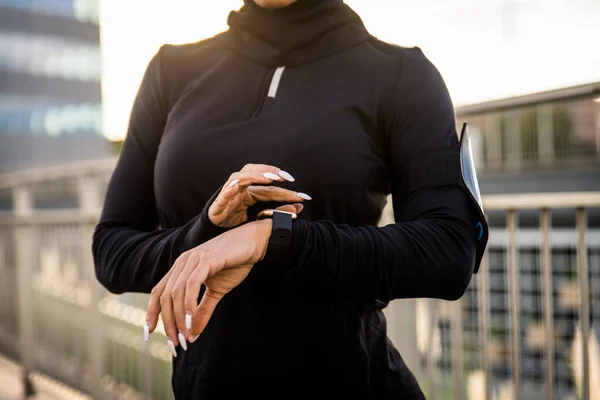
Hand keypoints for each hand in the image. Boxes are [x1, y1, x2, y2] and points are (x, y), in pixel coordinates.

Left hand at [144, 216, 280, 356]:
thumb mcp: (216, 292)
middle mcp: (182, 263)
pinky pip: (191, 285)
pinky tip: (191, 322)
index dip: (151, 314)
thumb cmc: (235, 263)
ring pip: (176, 293)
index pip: (158, 293)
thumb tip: (192, 335)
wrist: (254, 242)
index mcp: (180, 268)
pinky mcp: (206, 259)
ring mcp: (193, 260)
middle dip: (168, 324)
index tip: (149, 336)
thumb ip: (202, 311)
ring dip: (178, 319)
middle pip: (165, 297)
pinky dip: (188, 305)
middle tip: (176, 345)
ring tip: (185, 338)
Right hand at [208, 163, 310, 227]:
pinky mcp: (218, 205)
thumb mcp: (260, 216)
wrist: (216, 232)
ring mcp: (228, 194)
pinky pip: (223, 195)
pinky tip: (236, 187)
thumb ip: (277, 211)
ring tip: (268, 178)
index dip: (284, 189)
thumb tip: (299, 207)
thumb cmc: (238, 222)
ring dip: (254, 176)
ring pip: (239, 178)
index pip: (269, 187)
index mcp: (250, 191)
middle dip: (269, 172)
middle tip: (284, 177)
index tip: (300, 194)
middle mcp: (240, 188)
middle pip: (254, 173)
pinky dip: (229, 190)